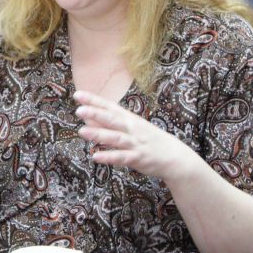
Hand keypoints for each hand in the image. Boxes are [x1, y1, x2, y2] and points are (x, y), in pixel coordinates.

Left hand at [74, 90, 198, 181]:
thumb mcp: (132, 127)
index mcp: (129, 118)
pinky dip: (109, 157)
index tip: (78, 95)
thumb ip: (110, 123)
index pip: (109, 106)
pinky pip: (122, 157)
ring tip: (81, 131)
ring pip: (115, 137)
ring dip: (99, 134)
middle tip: (78, 109)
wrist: (174, 156)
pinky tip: (95, 156)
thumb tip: (88, 117)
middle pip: (112, 119)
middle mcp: (131, 128)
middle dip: (95, 113)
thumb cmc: (148, 139)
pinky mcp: (138, 158)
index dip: (94, 100)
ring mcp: (135, 143)